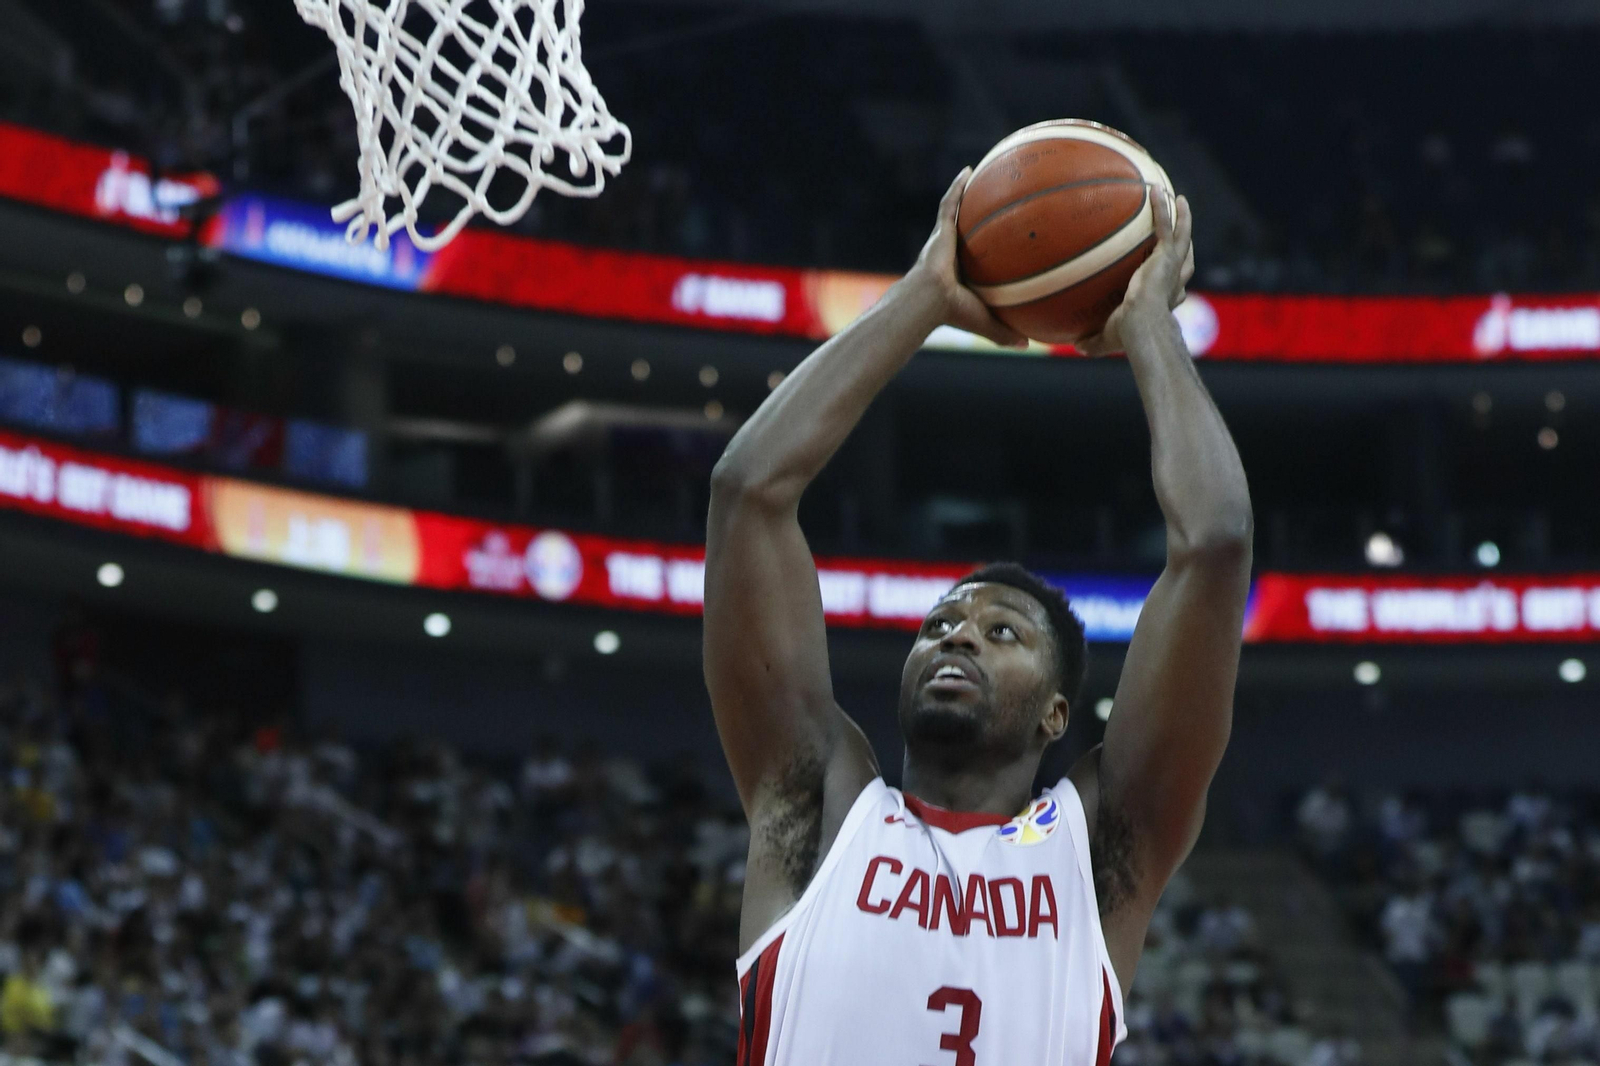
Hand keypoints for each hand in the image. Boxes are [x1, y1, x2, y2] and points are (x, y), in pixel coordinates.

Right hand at [906, 168, 1030, 348]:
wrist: (928, 302)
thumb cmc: (953, 314)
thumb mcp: (985, 322)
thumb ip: (1005, 332)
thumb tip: (1029, 346)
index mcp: (959, 273)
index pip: (974, 256)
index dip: (984, 246)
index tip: (997, 239)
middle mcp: (950, 253)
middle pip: (965, 229)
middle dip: (975, 215)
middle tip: (990, 202)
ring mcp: (943, 239)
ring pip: (956, 211)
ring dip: (964, 194)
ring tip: (978, 175)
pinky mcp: (940, 230)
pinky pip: (950, 203)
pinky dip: (958, 186)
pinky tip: (969, 169)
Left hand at [1078, 190, 1194, 356]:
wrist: (1141, 323)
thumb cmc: (1128, 336)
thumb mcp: (1108, 338)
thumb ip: (1094, 341)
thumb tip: (1078, 347)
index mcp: (1167, 300)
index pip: (1176, 289)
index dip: (1176, 284)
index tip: (1172, 280)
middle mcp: (1175, 282)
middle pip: (1186, 258)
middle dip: (1186, 242)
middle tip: (1183, 231)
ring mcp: (1173, 266)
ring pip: (1183, 235)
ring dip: (1182, 217)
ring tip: (1179, 199)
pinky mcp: (1167, 255)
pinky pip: (1165, 226)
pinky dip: (1162, 208)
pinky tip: (1154, 190)